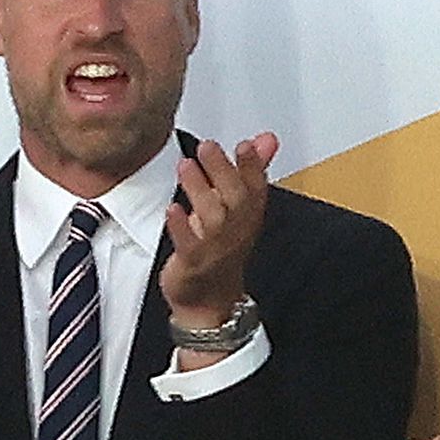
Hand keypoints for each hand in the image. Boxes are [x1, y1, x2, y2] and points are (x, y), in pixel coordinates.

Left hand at [160, 133, 277, 327]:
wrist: (209, 301)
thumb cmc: (222, 248)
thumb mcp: (240, 207)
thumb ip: (252, 168)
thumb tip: (267, 138)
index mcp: (248, 216)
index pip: (256, 187)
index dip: (253, 166)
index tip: (245, 144)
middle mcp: (235, 231)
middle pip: (236, 199)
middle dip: (223, 171)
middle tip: (208, 146)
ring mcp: (215, 248)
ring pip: (213, 218)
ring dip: (200, 190)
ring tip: (186, 166)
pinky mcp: (192, 264)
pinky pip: (189, 245)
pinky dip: (181, 226)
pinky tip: (172, 209)